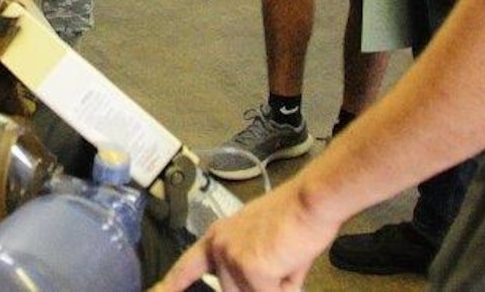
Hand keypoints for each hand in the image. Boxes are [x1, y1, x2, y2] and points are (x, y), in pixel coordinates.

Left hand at [151, 176, 337, 291]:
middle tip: (282, 261)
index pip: (189, 265)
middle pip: (232, 291)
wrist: (312, 201)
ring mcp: (231, 257)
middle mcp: (218, 246)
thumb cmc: (295, 219)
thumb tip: (256, 290)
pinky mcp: (250, 268)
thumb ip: (250, 272)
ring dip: (275, 287)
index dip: (172, 283)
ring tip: (288, 256)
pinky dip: (286, 287)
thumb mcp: (264, 246)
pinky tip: (291, 261)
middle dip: (261, 286)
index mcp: (219, 235)